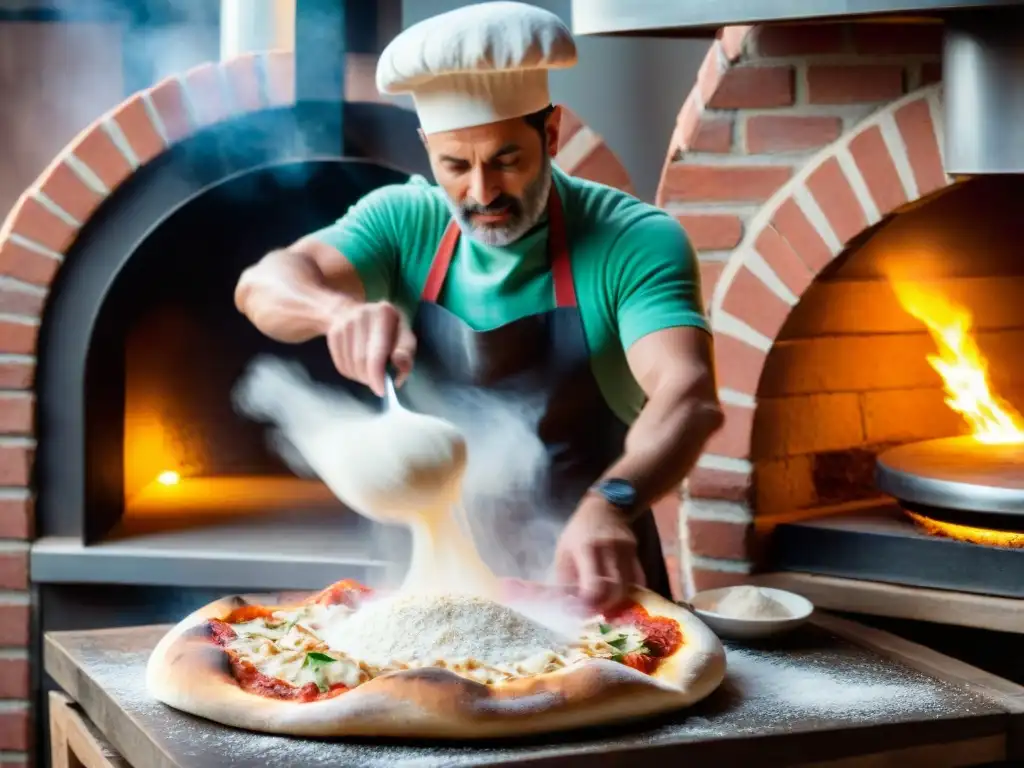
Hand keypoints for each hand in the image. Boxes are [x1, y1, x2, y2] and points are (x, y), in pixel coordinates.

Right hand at [324, 300, 416, 395]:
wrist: (362, 311)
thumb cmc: (389, 328)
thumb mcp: (405, 335)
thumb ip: (406, 353)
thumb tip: (397, 377)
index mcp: (383, 314)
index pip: (376, 354)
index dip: (377, 376)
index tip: (382, 391)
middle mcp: (361, 316)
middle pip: (361, 361)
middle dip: (370, 379)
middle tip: (378, 385)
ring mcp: (344, 324)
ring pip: (350, 365)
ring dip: (361, 377)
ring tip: (371, 372)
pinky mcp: (333, 333)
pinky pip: (341, 365)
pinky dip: (352, 373)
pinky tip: (360, 367)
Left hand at [553, 496, 645, 611]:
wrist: (605, 508)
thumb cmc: (578, 533)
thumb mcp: (564, 553)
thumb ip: (566, 581)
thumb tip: (569, 608)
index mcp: (587, 549)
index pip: (594, 585)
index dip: (590, 605)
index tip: (583, 613)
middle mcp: (610, 549)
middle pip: (616, 590)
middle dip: (607, 608)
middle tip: (597, 616)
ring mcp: (626, 550)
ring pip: (630, 587)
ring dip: (619, 603)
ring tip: (609, 610)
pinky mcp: (637, 552)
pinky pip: (639, 580)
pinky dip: (631, 593)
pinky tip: (622, 598)